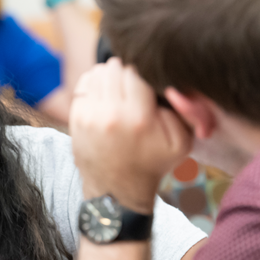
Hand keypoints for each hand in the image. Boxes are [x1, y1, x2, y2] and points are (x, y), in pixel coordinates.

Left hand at [69, 58, 192, 213]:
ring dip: (111, 76)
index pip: (138, 71)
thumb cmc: (152, 163)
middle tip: (134, 85)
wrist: (116, 191)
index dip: (145, 72)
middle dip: (128, 72)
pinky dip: (96, 83)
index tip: (148, 82)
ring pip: (100, 72)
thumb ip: (184, 110)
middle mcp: (111, 114)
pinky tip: (105, 95)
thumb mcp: (181, 142)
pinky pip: (84, 84)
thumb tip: (169, 84)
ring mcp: (89, 116)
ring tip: (120, 90)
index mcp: (139, 119)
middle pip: (117, 68)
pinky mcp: (75, 119)